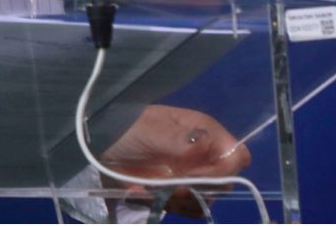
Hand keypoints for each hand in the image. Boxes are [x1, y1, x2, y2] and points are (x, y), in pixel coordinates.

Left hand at [100, 104, 251, 217]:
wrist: (98, 142)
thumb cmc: (125, 127)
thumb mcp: (149, 130)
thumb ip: (177, 139)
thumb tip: (205, 143)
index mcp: (203, 131)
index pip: (237, 155)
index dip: (223, 170)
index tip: (193, 176)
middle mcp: (202, 154)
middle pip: (225, 182)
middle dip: (199, 189)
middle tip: (171, 185)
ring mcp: (190, 174)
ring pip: (206, 198)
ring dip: (183, 200)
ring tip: (156, 189)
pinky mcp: (176, 190)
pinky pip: (189, 207)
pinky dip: (173, 206)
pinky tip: (150, 195)